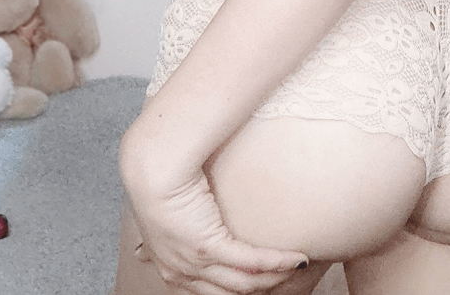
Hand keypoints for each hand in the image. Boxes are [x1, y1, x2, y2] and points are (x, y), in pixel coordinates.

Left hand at [119, 125, 308, 293]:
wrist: (153, 167)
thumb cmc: (159, 178)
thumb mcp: (163, 209)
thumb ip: (174, 220)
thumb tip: (179, 216)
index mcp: (168, 266)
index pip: (204, 293)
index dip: (231, 291)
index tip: (255, 283)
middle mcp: (181, 272)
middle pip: (228, 294)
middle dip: (258, 289)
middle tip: (281, 278)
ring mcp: (195, 262)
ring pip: (244, 283)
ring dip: (274, 278)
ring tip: (294, 268)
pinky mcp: (209, 246)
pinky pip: (251, 262)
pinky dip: (277, 262)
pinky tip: (296, 259)